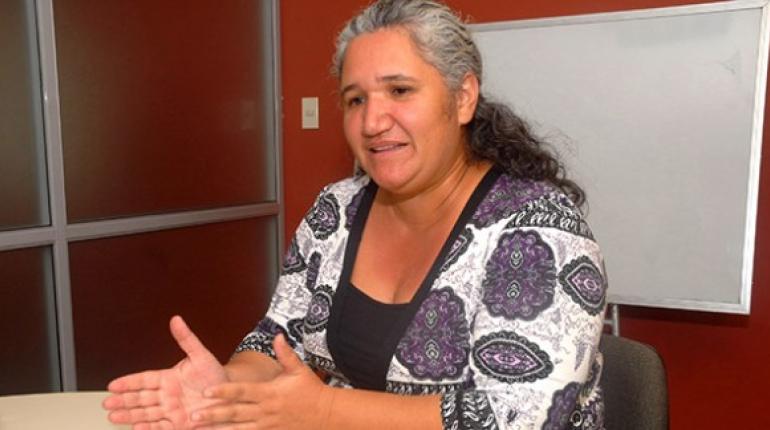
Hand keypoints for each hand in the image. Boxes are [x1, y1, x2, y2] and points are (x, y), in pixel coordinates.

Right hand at [103, 315, 227, 429]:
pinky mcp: (178, 425)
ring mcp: (171, 411)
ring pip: (146, 413)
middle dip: (123, 401)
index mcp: (169, 378)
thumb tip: (176, 319)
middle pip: (140, 398)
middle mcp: (166, 395)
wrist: (230, 395)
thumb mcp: (201, 356)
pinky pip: (160, 427)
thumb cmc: (215, 375)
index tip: (113, 385)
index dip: (128, 383)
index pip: (144, 380)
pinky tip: (135, 427)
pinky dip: (148, 428)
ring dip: (129, 415)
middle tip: (107, 403)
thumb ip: (187, 339)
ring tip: (113, 416)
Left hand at [189, 334, 333, 429]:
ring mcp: (267, 426)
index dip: (223, 392)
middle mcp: (265, 410)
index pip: (242, 392)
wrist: (326, 414)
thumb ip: (286, 354)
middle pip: (235, 413)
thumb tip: (278, 335)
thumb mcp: (299, 370)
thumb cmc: (311, 389)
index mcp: (269, 392)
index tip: (206, 392)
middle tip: (194, 416)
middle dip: (214, 415)